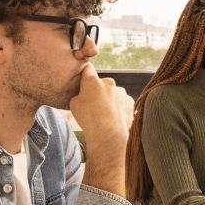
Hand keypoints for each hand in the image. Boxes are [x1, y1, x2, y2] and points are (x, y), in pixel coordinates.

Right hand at [71, 65, 131, 194]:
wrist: (109, 135)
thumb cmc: (88, 120)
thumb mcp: (74, 104)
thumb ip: (80, 94)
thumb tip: (84, 93)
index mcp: (93, 81)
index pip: (87, 68)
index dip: (85, 73)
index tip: (83, 79)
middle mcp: (109, 83)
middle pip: (102, 83)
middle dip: (98, 91)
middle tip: (93, 105)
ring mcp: (122, 92)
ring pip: (113, 94)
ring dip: (110, 100)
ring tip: (105, 116)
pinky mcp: (130, 103)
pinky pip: (122, 102)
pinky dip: (119, 108)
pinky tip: (114, 119)